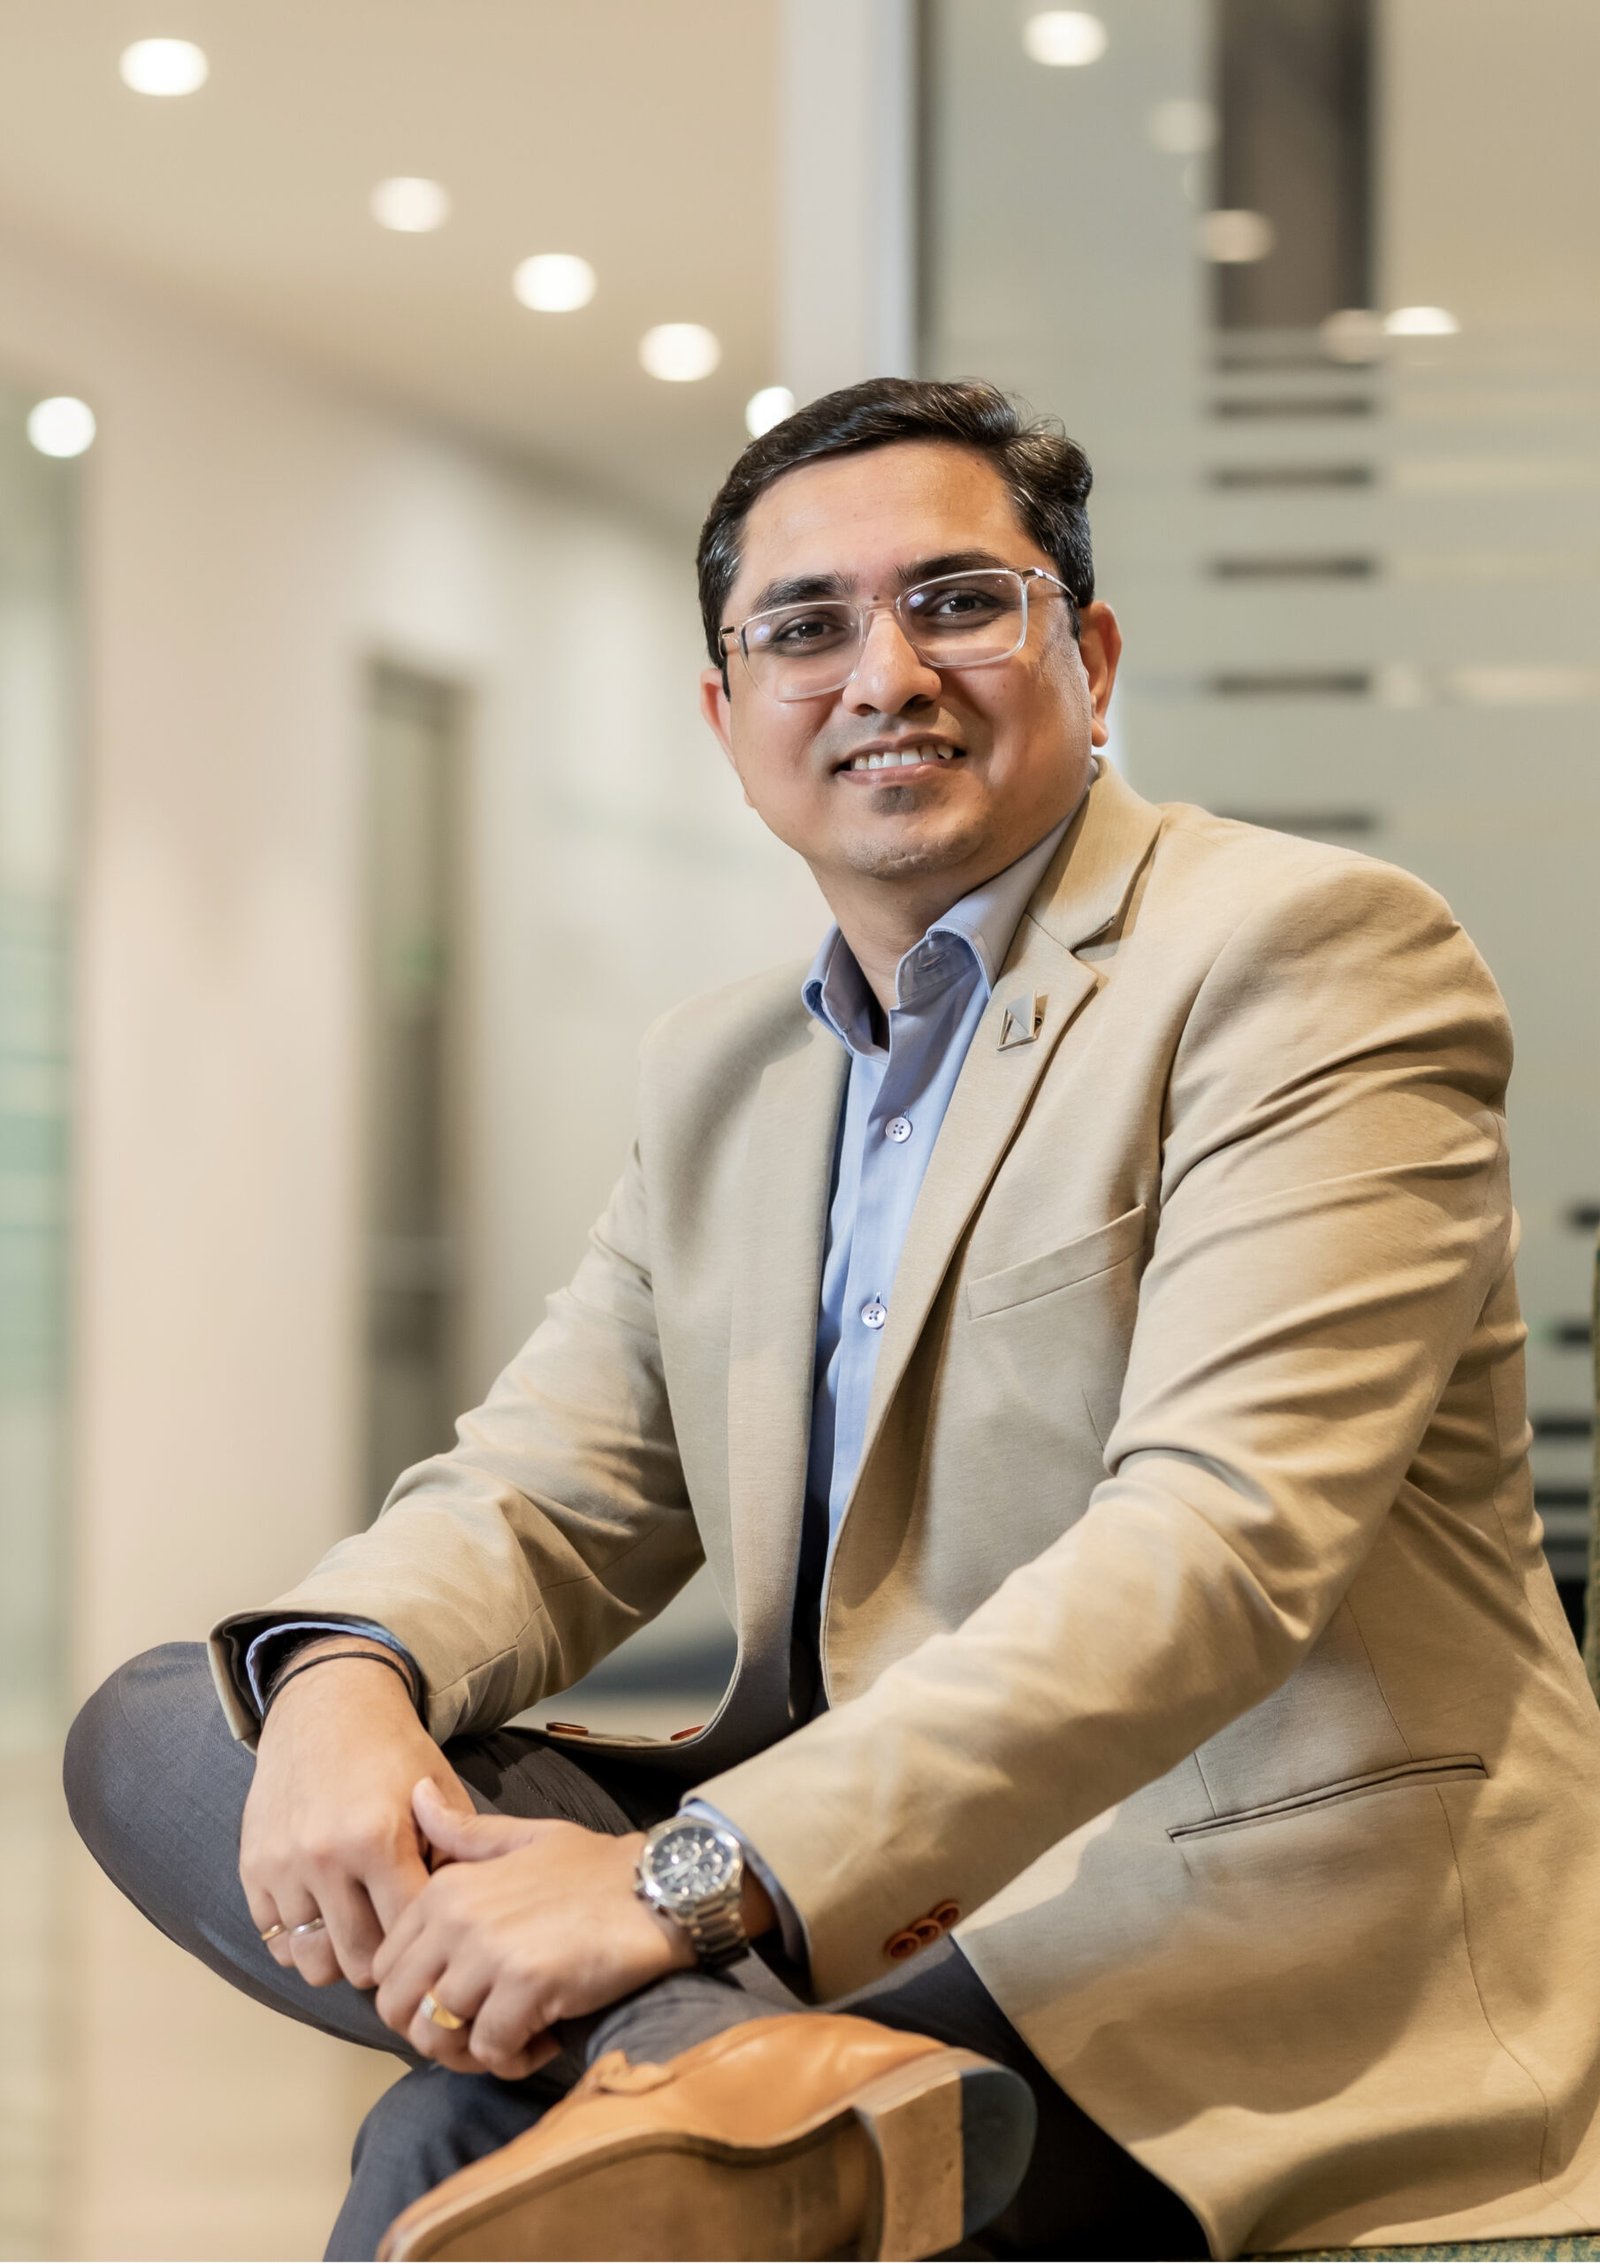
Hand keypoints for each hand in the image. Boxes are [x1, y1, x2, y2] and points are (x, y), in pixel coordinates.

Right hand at [239, 1640, 474, 1997]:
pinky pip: (276, 1943)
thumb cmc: (393, 1752)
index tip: (436, 1934)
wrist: (327, 1707)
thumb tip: (462, 1920)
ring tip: (361, 1927)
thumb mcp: (439, 1792)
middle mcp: (325, 1857)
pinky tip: (327, 1912)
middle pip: (358, 1962)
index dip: (427, 1939)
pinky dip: (302, 1941)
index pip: (407, 1931)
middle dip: (385, 1958)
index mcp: (378, 1838)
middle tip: (399, 1937)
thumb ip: (455, 1856)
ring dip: (340, 1954)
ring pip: (312, 1963)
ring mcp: (283, 1865)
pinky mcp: (252, 1868)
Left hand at [370, 1782, 695, 2078]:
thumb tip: (412, 1794)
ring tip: (512, 2037)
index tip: (461, 1999)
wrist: (662, 1886)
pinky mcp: (526, 1987)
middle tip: (480, 2030)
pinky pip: (491, 2052)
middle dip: (434, 2033)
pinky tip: (544, 2037)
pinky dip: (514, 2058)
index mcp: (448, 1888)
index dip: (417, 1997)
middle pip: (399, 2011)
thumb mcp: (525, 1837)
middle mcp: (458, 1918)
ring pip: (437, 2038)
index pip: (386, 1969)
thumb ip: (463, 1833)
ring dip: (471, 2053)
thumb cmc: (598, 1868)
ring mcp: (490, 1953)